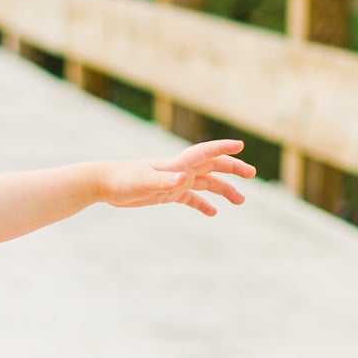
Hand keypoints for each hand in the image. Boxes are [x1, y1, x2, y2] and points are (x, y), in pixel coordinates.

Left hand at [101, 138, 252, 215]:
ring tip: (240, 201)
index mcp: (177, 164)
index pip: (205, 153)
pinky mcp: (168, 193)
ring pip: (206, 183)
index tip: (241, 144)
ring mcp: (175, 181)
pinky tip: (212, 213)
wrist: (106, 184)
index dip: (222, 148)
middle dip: (232, 169)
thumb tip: (183, 181)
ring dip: (223, 190)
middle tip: (251, 174)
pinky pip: (191, 198)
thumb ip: (165, 181)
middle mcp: (180, 170)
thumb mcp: (144, 182)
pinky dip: (203, 204)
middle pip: (212, 166)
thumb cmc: (124, 180)